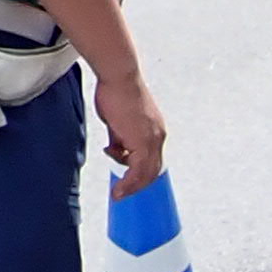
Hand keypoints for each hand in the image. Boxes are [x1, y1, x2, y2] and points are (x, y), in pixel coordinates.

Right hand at [96, 70, 168, 193]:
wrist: (119, 77)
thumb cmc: (116, 90)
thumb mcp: (117, 120)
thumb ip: (118, 136)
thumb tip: (115, 147)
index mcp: (154, 130)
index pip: (151, 159)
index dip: (140, 172)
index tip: (127, 179)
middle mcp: (157, 136)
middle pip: (153, 170)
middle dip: (137, 185)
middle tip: (123, 193)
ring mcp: (152, 139)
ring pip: (146, 173)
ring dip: (131, 187)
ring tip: (119, 194)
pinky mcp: (143, 142)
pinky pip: (138, 171)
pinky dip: (129, 183)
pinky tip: (119, 189)